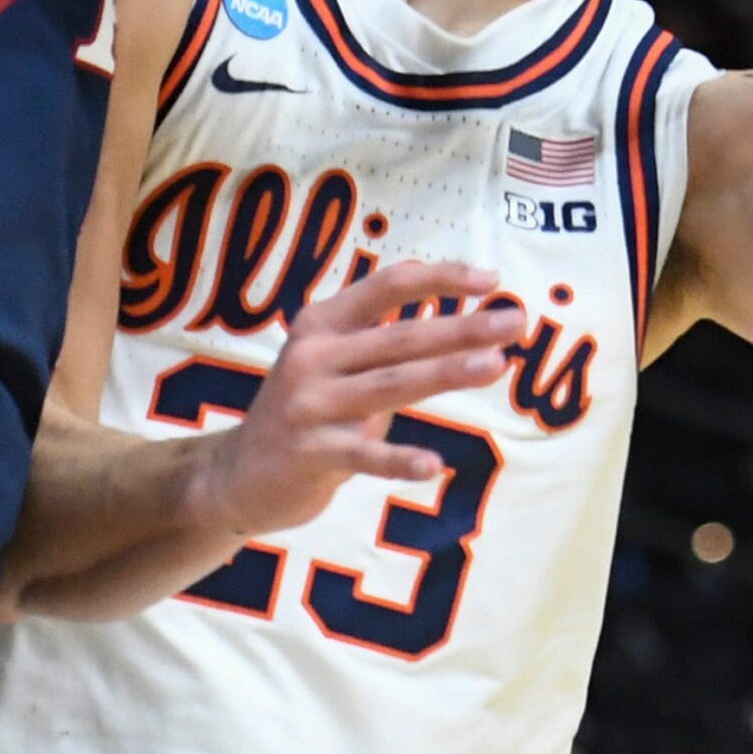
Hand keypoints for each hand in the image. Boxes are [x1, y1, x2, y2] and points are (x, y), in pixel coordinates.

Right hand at [198, 261, 523, 535]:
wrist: (237, 476)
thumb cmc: (307, 408)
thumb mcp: (332, 358)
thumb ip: (384, 337)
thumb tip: (457, 305)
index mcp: (322, 322)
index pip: (389, 285)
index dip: (441, 277)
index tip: (492, 280)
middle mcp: (312, 356)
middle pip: (400, 336)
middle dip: (462, 326)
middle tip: (515, 322)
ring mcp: (309, 406)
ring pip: (391, 385)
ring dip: (447, 372)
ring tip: (496, 365)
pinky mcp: (309, 455)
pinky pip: (364, 457)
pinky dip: (400, 460)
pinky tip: (435, 465)